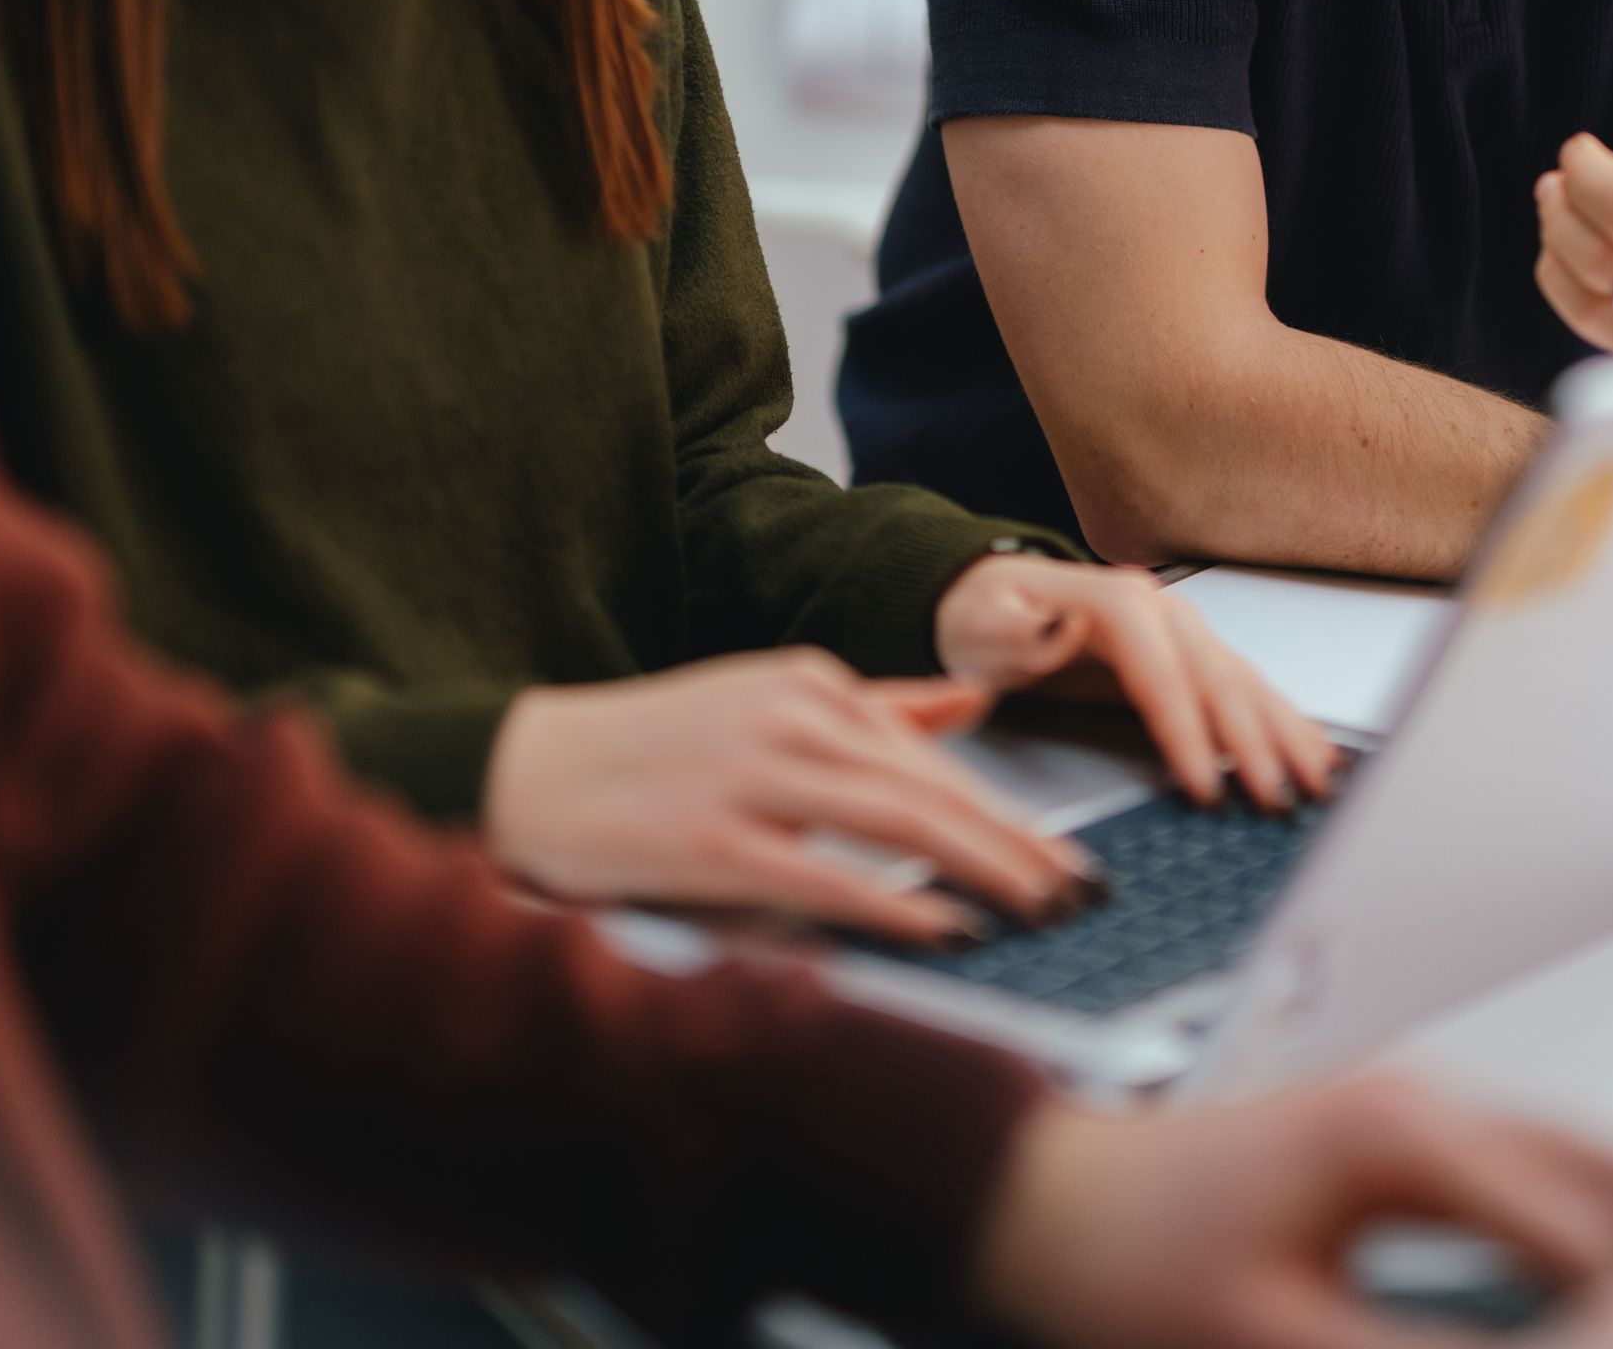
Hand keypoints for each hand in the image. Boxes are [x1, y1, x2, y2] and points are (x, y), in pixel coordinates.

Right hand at [479, 652, 1090, 941]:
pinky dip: (896, 905)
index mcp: (808, 681)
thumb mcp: (765, 700)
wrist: (529, 769)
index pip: (933, 756)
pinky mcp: (714, 839)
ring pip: (898, 823)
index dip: (1008, 811)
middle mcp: (790, 718)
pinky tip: (949, 931)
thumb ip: (873, 706)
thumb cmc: (651, 748)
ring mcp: (752, 775)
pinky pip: (826, 874)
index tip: (1066, 857)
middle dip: (1018, 844)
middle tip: (1083, 891)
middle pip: (931, 789)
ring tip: (1043, 910)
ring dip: (984, 870)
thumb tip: (968, 708)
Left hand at [937, 553, 1341, 812]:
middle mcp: (1163, 612)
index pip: (1162, 673)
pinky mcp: (1192, 659)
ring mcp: (1184, 633)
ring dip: (1286, 735)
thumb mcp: (983, 624)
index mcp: (1116, 601)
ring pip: (1247, 685)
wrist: (987, 602)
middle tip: (1278, 800)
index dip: (1187, 731)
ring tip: (1319, 784)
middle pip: (1219, 679)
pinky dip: (1285, 723)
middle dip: (1253, 744)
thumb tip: (1059, 630)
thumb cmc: (983, 621)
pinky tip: (1316, 754)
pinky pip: (1248, 691)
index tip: (1204, 787)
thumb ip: (1018, 633)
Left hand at [973, 1080, 1612, 1348]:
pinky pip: (1523, 1176)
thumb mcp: (1284, 1343)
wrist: (1037, 1204)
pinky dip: (1573, 1236)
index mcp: (1407, 1141)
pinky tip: (1579, 1307)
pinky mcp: (1389, 1142)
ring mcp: (1409, 1112)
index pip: (1589, 1222)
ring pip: (1573, 1166)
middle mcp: (1423, 1106)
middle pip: (1607, 1172)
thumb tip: (1571, 1347)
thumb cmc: (1129, 1267)